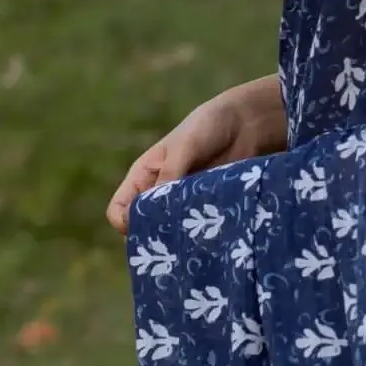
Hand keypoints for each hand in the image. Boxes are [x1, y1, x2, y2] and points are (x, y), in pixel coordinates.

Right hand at [106, 73, 286, 235]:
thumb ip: (171, 173)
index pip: (119, 210)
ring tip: (194, 240)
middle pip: (143, 229)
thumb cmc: (208, 126)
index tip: (148, 226)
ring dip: (180, 239)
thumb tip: (156, 210)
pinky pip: (195, 231)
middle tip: (174, 242)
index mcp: (144, 177)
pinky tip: (211, 237)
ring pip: (171, 233)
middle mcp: (158, 195)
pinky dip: (200, 236)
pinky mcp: (205, 210)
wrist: (246, 123)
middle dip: (154, 237)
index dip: (126, 222)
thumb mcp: (186, 146)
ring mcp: (182, 205)